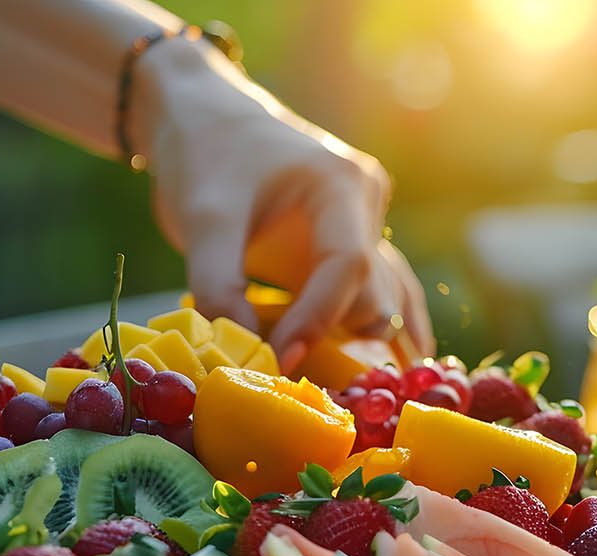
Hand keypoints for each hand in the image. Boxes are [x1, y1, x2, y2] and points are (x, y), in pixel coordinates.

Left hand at [133, 39, 433, 369]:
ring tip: (372, 397)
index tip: (281, 358)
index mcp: (342, 185)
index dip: (318, 319)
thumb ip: (217, 282)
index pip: (348, 265)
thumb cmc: (205, 155)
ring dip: (372, 344)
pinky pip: (372, 294)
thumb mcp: (202, 216)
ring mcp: (364, 226)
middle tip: (317, 391)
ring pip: (385, 296)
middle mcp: (367, 205)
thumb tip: (241, 351)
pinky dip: (372, 332)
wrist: (204, 116)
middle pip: (375, 289)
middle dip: (347, 340)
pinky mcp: (346, 246)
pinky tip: (393, 371)